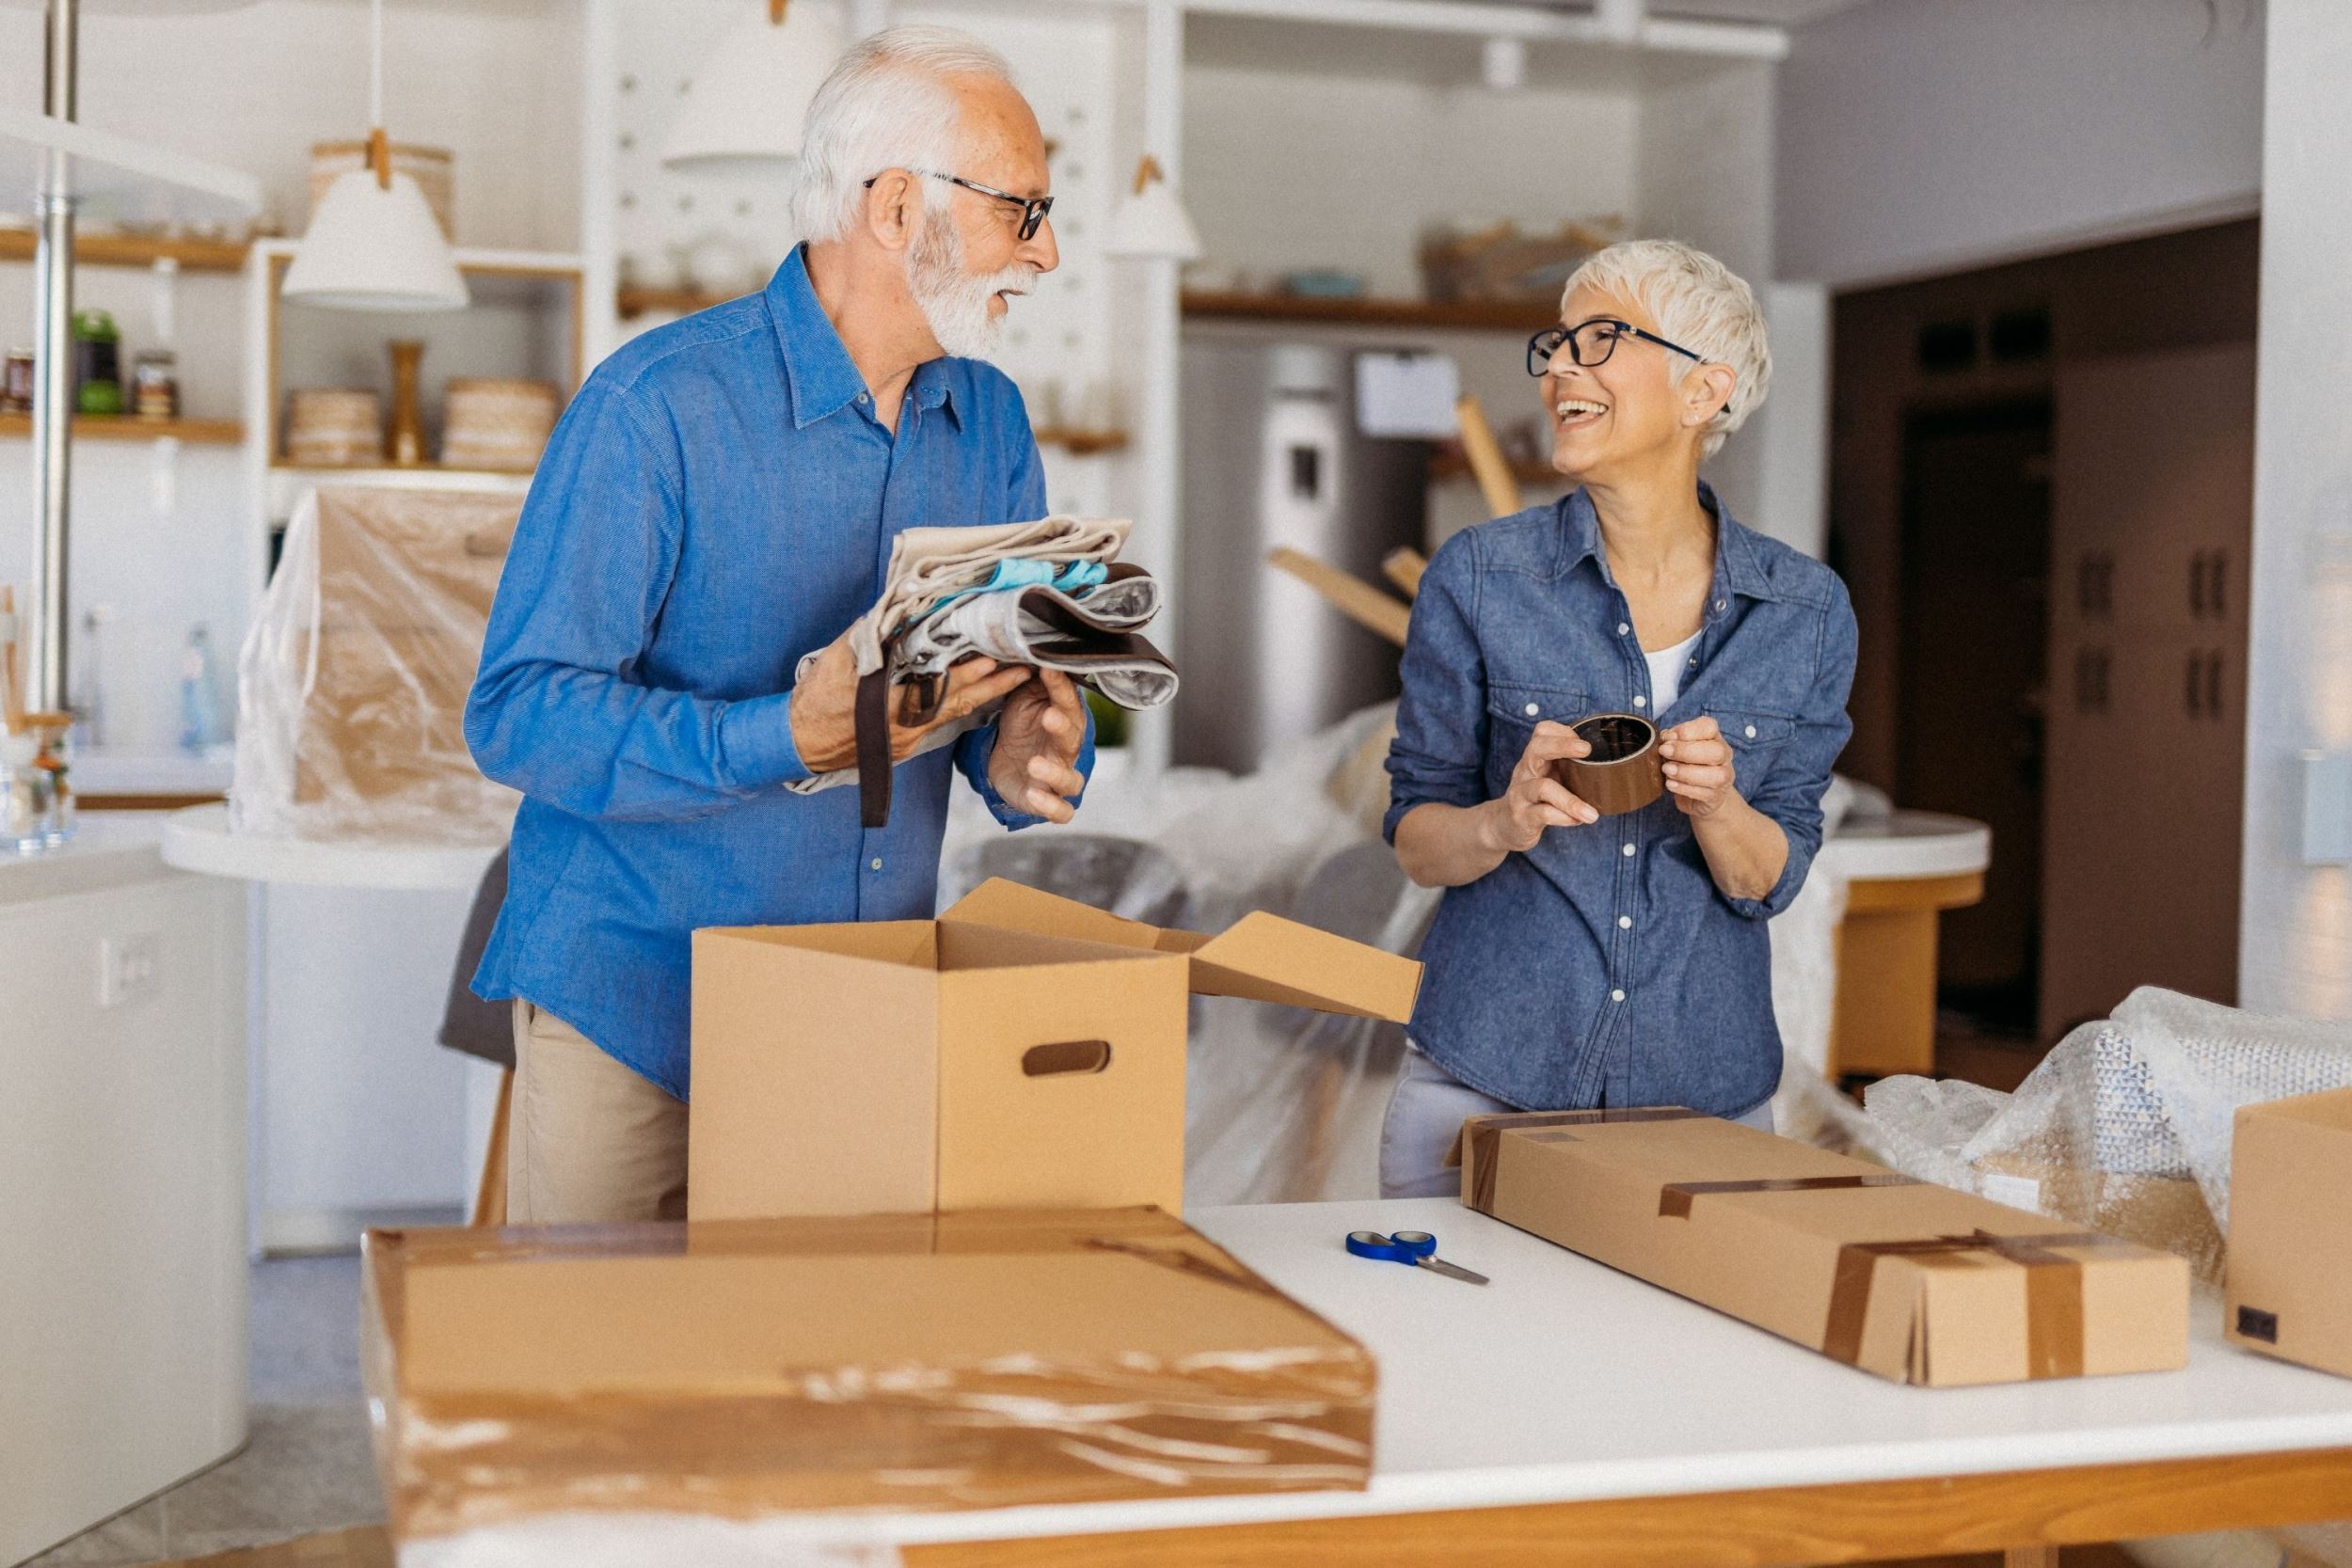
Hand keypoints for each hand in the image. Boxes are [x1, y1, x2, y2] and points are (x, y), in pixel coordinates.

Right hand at [788, 632, 1033, 774]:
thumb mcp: (836, 661)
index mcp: (891, 706)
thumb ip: (869, 638)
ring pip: (954, 715)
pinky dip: (962, 706)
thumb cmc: (815, 700)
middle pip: (958, 704)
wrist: (798, 741)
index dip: (969, 675)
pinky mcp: (906, 744)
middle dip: (993, 686)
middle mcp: (907, 727)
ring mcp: (908, 739)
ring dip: (984, 696)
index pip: (940, 689)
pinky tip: (979, 694)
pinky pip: (941, 722)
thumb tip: (896, 611)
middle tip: (1024, 668)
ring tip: (1014, 678)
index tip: (994, 659)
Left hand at [987, 667, 1087, 823]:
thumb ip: (1035, 682)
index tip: (1047, 671)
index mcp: (1065, 720)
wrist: (1005, 760)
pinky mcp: (1047, 801)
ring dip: (1055, 773)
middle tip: (1048, 716)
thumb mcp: (1024, 699)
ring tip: (1034, 764)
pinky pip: (1061, 811)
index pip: (1068, 703)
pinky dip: (1051, 806)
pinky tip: (1033, 795)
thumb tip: (1038, 652)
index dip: (1060, 688)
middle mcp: (1067, 749)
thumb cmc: (1023, 725)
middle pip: (1074, 738)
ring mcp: (1059, 777)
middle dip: (1062, 727)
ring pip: (1072, 781)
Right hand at [1480, 720, 1598, 853]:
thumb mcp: (1549, 778)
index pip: (1542, 732)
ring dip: (1571, 801)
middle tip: (1587, 750)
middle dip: (1562, 745)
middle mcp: (1525, 771)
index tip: (1585, 744)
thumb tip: (1614, 769)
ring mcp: (1520, 793)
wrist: (1503, 825)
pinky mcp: (1520, 816)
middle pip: (1536, 748)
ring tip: (1592, 814)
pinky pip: (1542, 814)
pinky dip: (1563, 817)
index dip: (1563, 732)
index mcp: (1534, 758)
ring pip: (1543, 787)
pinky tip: (1577, 821)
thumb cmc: (1536, 799)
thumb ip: (1571, 771)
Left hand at [1659, 717, 1737, 818]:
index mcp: (1714, 738)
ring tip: (1666, 770)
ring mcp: (1723, 777)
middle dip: (1686, 751)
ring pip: (1714, 775)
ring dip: (1686, 771)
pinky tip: (1670, 784)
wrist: (1701, 796)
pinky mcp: (1716, 796)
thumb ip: (1672, 741)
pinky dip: (1684, 788)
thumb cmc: (1687, 765)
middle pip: (1716, 751)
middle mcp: (1724, 755)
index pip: (1709, 727)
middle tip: (1664, 752)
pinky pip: (1704, 793)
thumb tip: (1665, 738)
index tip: (1667, 737)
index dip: (1687, 731)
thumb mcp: (1678, 748)